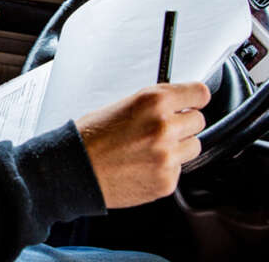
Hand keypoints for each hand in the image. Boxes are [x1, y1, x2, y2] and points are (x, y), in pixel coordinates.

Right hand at [76, 82, 209, 208]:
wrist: (75, 169)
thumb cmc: (91, 137)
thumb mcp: (121, 106)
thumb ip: (153, 104)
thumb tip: (177, 104)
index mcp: (152, 102)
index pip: (199, 94)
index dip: (195, 98)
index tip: (193, 102)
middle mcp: (163, 127)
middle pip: (198, 121)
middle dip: (183, 124)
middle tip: (162, 129)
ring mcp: (167, 156)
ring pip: (193, 147)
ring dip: (178, 147)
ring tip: (150, 149)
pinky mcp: (167, 180)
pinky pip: (179, 170)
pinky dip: (165, 168)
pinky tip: (142, 165)